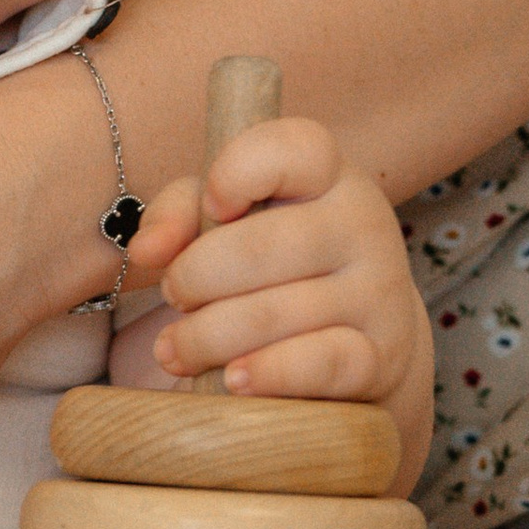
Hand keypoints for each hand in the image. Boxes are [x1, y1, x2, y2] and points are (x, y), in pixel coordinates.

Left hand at [123, 114, 434, 444]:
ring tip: (177, 351)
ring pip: (272, 314)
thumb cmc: (277, 269)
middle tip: (174, 296)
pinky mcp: (382, 355)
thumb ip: (180, 214)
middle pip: (259, 247)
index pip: (295, 148)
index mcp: (329, 176)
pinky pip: (317, 363)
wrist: (364, 343)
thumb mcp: (226, 222)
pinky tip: (233, 380)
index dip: (237, 173)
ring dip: (205, 338)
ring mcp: (379, 290)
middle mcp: (363, 223)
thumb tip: (146, 249)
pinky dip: (266, 374)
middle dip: (193, 280)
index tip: (213, 207)